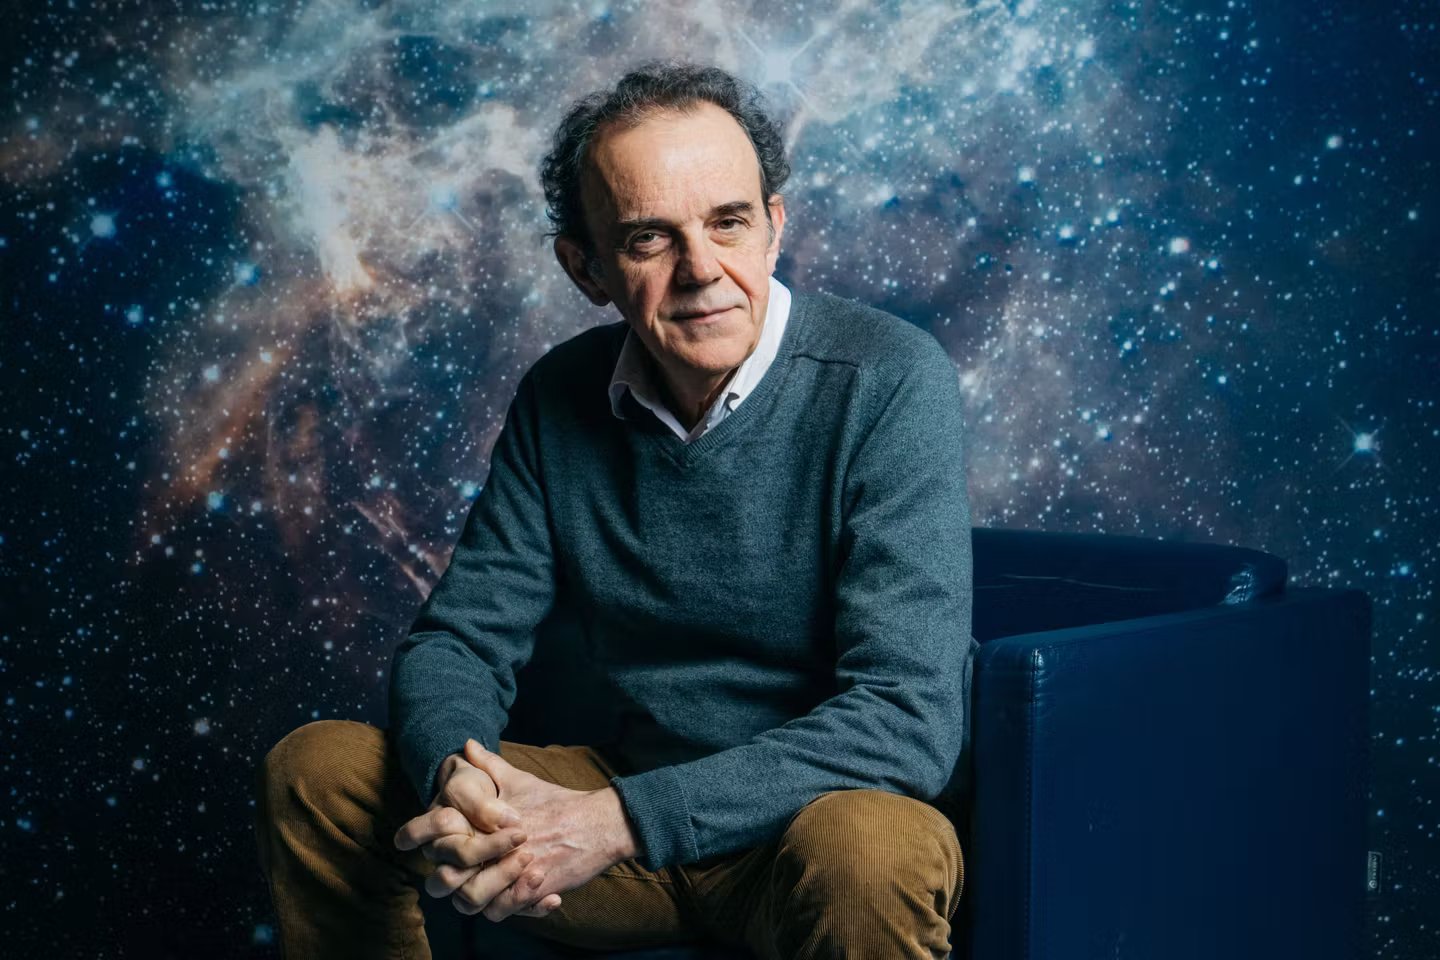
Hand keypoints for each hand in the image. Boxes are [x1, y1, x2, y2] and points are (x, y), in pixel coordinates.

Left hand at [418, 738, 634, 921]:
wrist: (597, 823)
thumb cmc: (556, 802)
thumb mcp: (520, 780)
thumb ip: (489, 766)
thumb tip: (467, 745)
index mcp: (484, 822)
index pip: (442, 844)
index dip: (440, 850)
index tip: (456, 850)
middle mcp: (494, 848)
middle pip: (448, 878)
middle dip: (453, 879)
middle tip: (471, 873)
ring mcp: (513, 871)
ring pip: (472, 901)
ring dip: (479, 896)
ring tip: (494, 887)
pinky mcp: (533, 888)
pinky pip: (505, 911)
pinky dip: (509, 907)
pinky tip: (521, 894)